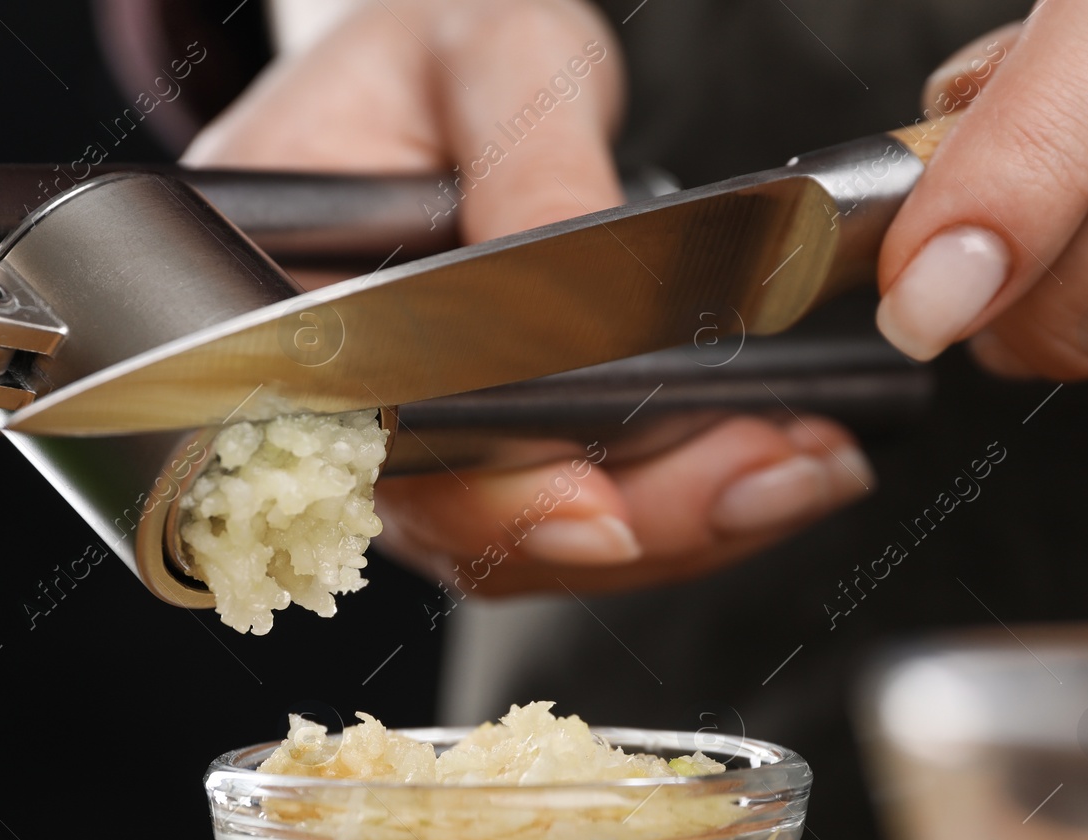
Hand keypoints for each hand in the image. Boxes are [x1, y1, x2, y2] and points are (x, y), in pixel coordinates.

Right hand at [184, 0, 874, 594]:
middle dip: (629, 520)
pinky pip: (573, 512)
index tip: (600, 510)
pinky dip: (678, 502)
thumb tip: (580, 277)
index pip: (378, 441)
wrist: (442, 69)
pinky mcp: (490, 449)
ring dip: (676, 524)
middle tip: (764, 474)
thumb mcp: (491, 58)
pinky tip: (772, 461)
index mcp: (289, 300)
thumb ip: (530, 161)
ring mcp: (415, 437)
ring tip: (798, 464)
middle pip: (469, 522)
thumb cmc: (438, 51)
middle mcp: (341, 398)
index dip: (487, 498)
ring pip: (533, 540)